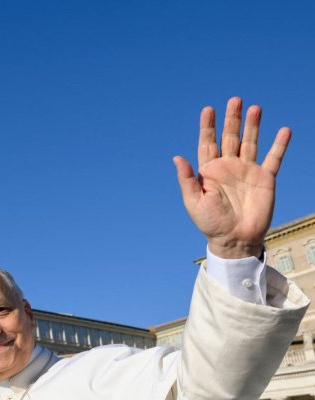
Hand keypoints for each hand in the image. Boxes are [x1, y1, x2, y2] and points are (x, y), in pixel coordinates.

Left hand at [173, 97, 290, 258]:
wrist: (234, 238)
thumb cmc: (210, 222)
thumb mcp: (194, 201)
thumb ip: (187, 179)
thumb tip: (177, 157)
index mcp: (209, 171)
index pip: (208, 143)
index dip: (207, 126)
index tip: (208, 109)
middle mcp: (228, 167)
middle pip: (230, 137)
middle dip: (232, 119)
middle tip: (235, 100)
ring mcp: (247, 171)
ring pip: (250, 142)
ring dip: (253, 125)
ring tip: (255, 108)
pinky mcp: (265, 179)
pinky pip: (273, 158)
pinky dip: (279, 145)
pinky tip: (284, 130)